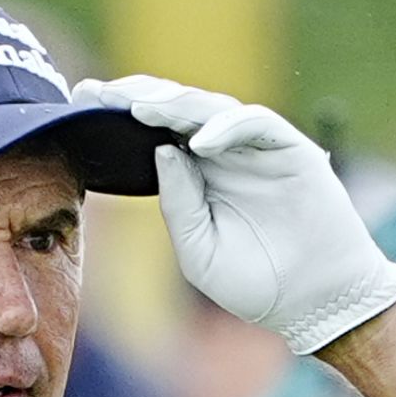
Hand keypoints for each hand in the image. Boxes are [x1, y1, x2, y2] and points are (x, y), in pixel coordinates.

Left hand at [71, 75, 395, 354]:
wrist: (315, 303)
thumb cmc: (257, 283)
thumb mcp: (199, 251)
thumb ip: (178, 203)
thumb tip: (159, 150)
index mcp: (197, 176)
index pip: (153, 133)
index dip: (120, 115)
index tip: (80, 103)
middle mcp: (223, 155)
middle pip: (176, 111)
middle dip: (136, 97)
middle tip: (97, 92)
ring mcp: (256, 150)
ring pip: (211, 109)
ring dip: (175, 106)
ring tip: (139, 109)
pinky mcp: (290, 151)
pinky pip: (256, 125)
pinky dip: (227, 127)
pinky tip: (199, 141)